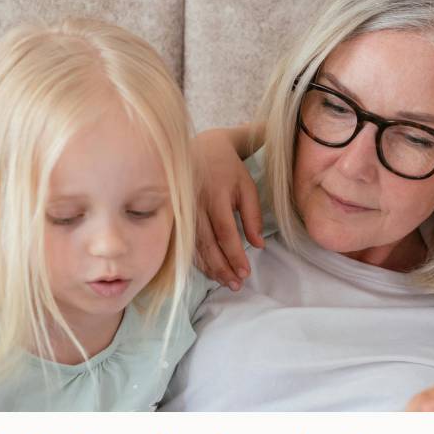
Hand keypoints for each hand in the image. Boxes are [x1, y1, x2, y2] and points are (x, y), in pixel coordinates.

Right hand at [194, 127, 264, 289]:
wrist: (202, 148)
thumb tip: (258, 245)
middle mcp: (195, 204)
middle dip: (222, 268)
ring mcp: (181, 210)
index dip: (235, 255)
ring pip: (193, 246)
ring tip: (226, 282)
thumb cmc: (229, 169)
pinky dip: (196, 259)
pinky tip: (208, 270)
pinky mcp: (175, 215)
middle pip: (207, 244)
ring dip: (209, 267)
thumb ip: (253, 215)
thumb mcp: (247, 186)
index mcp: (215, 195)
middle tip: (236, 285)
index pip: (225, 232)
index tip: (246, 273)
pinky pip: (184, 242)